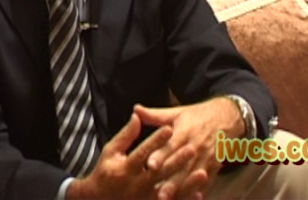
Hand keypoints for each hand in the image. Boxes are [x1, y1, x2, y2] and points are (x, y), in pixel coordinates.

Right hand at [66, 113, 203, 199]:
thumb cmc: (105, 172)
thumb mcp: (110, 151)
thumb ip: (126, 135)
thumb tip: (136, 116)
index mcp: (126, 168)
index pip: (143, 152)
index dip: (156, 140)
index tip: (169, 128)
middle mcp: (136, 185)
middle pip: (160, 172)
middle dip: (177, 160)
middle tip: (192, 148)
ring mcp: (145, 198)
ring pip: (170, 191)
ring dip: (187, 183)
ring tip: (202, 173)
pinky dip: (186, 199)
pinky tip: (200, 194)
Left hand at [133, 97, 244, 199]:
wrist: (226, 117)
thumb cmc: (196, 116)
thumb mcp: (176, 112)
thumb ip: (154, 115)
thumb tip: (135, 109)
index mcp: (185, 132)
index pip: (171, 145)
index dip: (161, 155)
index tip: (150, 165)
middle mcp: (196, 146)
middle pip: (181, 166)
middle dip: (171, 180)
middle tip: (158, 192)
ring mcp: (207, 158)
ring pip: (192, 177)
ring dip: (181, 189)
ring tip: (168, 199)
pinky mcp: (214, 167)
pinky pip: (207, 182)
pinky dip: (199, 191)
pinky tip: (192, 199)